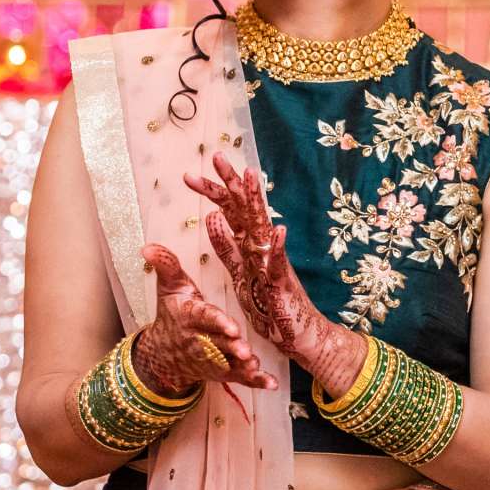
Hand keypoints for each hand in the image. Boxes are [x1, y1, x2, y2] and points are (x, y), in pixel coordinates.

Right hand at [133, 243, 279, 392]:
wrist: (164, 353)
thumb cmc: (173, 314)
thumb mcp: (170, 288)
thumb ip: (166, 266)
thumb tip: (147, 247)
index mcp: (191, 317)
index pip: (205, 318)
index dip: (217, 323)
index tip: (230, 327)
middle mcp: (201, 341)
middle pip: (218, 345)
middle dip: (231, 348)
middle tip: (245, 351)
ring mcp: (213, 359)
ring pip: (229, 364)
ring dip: (242, 368)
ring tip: (255, 367)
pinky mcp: (223, 372)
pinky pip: (240, 379)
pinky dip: (256, 381)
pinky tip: (271, 384)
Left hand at [185, 154, 363, 395]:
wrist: (298, 333)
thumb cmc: (270, 304)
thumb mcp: (240, 273)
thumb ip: (227, 247)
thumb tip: (212, 218)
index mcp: (249, 245)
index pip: (229, 212)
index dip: (212, 193)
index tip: (191, 175)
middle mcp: (262, 248)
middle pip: (244, 210)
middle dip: (230, 183)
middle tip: (216, 156)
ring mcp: (273, 263)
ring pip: (262, 228)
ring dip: (258, 202)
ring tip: (252, 177)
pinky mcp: (282, 284)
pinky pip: (279, 264)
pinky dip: (278, 248)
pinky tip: (278, 230)